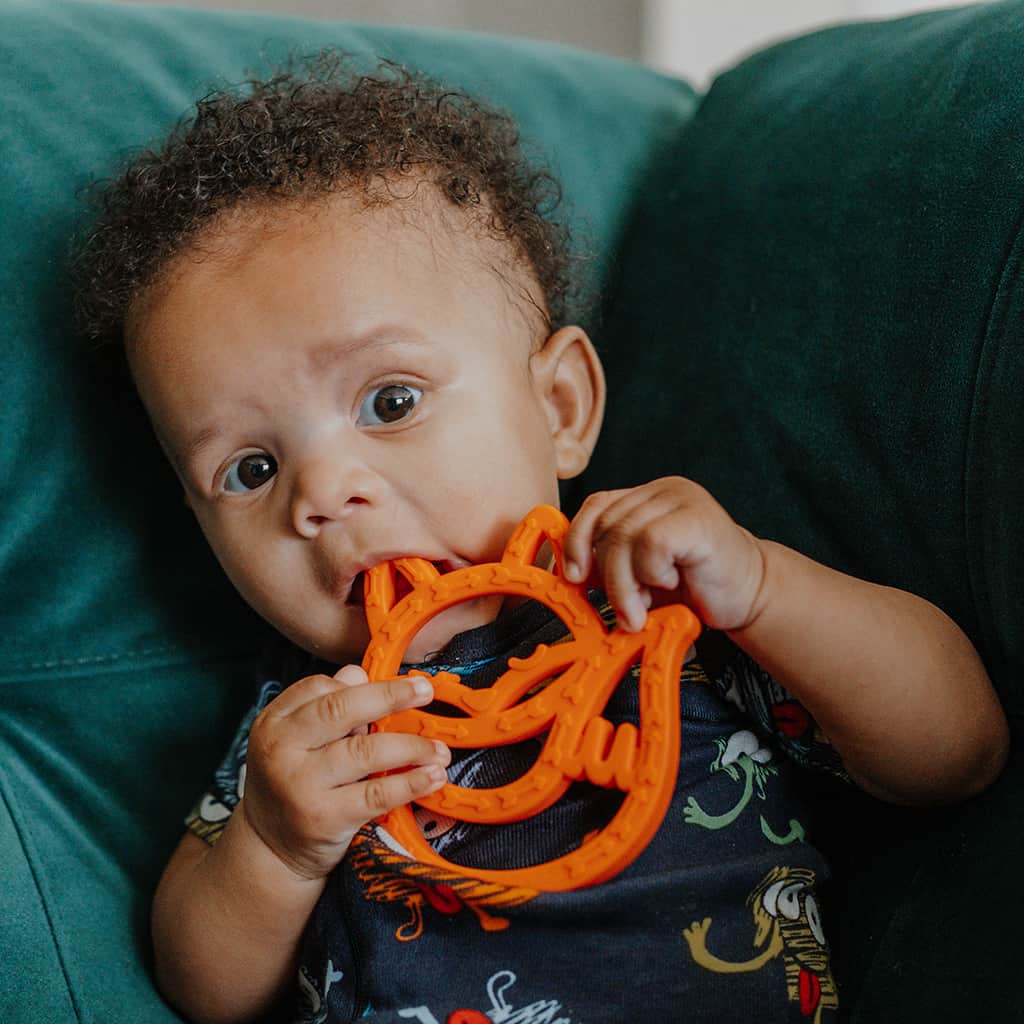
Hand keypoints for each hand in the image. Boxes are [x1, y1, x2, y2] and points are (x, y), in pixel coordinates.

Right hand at [239, 664, 449, 880]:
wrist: (271, 851)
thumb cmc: (293, 784)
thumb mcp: (296, 741)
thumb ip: (326, 706)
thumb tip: (360, 673)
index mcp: (273, 723)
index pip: (319, 688)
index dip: (361, 685)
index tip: (398, 686)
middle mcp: (281, 750)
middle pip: (341, 710)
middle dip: (390, 696)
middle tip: (425, 691)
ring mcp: (300, 785)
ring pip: (365, 751)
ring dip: (411, 746)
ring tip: (439, 749)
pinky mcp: (323, 818)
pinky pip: (376, 794)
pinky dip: (410, 782)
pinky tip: (432, 776)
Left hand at [562, 477, 765, 631]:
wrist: (750, 596)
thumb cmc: (696, 586)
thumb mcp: (641, 573)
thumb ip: (611, 562)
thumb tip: (570, 571)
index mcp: (646, 498)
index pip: (596, 505)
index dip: (576, 540)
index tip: (574, 576)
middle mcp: (662, 490)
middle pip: (607, 524)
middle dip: (607, 575)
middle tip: (626, 608)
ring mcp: (682, 498)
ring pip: (624, 535)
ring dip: (625, 583)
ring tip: (642, 608)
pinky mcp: (698, 517)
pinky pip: (651, 541)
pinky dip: (652, 571)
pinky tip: (672, 581)